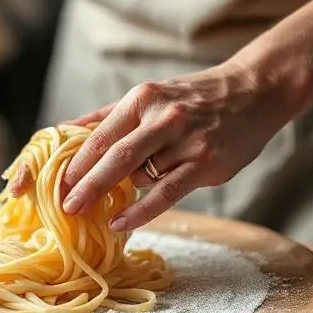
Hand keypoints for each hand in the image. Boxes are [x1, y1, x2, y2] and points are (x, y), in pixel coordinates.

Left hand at [58, 61, 293, 230]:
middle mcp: (163, 117)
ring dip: (117, 196)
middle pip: (115, 157)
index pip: (101, 135)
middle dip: (86, 185)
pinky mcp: (206, 163)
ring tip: (95, 212)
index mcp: (143, 98)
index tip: (58, 184)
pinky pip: (167, 193)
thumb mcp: (150, 95)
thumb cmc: (193, 97)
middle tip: (65, 206)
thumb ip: (108, 115)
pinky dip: (141, 211)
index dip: (76, 163)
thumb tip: (65, 129)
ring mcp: (187, 140)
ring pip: (141, 176)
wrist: (254, 91)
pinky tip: (120, 222)